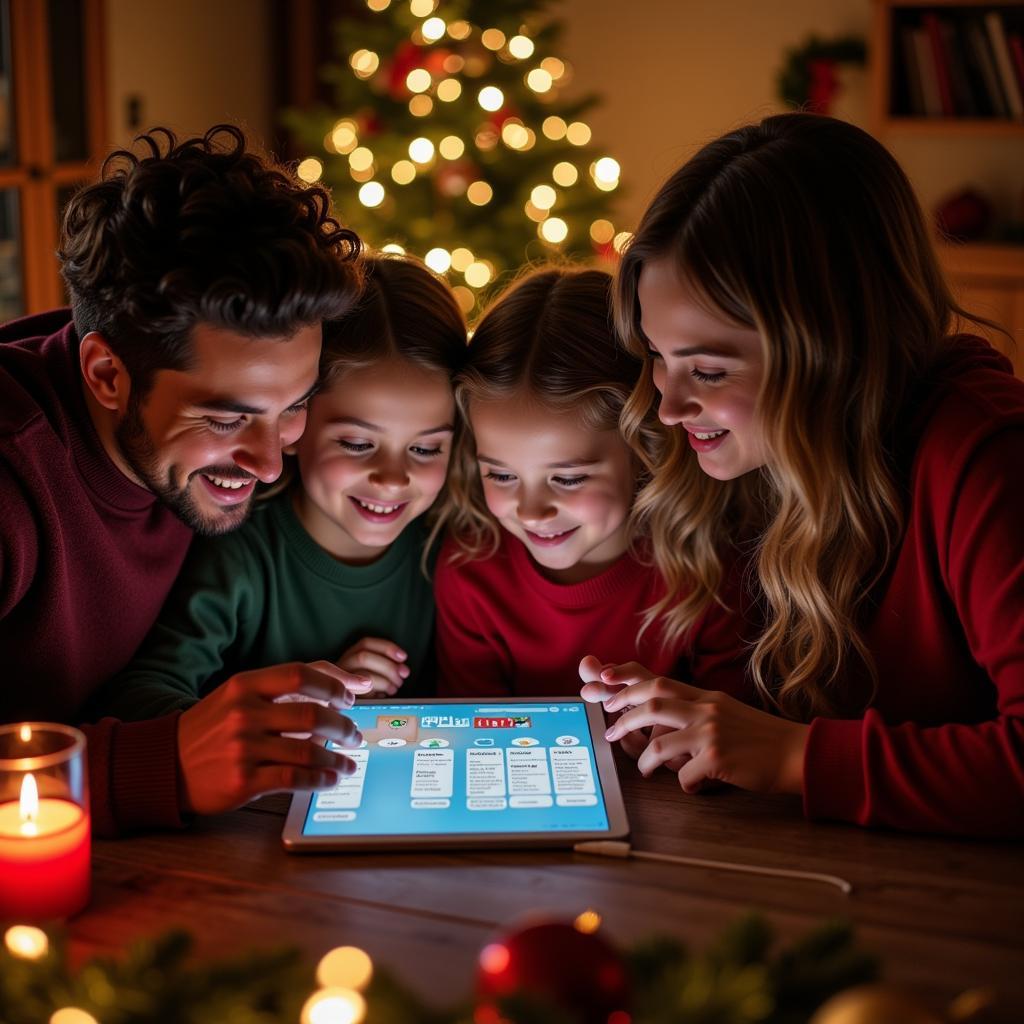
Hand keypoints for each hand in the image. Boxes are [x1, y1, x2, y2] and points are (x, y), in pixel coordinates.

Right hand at [177, 660, 372, 815]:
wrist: (164, 764)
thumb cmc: (212, 727)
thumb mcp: (238, 695)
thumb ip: (285, 686)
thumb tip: (349, 683)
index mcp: (244, 686)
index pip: (301, 674)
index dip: (333, 685)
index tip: (350, 697)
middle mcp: (243, 714)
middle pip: (313, 714)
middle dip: (343, 726)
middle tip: (354, 735)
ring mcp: (242, 748)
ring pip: (309, 751)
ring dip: (337, 758)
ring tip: (348, 762)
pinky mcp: (242, 781)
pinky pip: (294, 779)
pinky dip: (320, 780)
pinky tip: (330, 779)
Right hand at [337, 636, 409, 695]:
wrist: (344, 709)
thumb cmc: (366, 691)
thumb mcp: (374, 673)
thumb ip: (384, 666)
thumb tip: (402, 670)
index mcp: (350, 656)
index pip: (365, 644)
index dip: (386, 648)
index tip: (403, 657)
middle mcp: (341, 666)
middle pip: (363, 658)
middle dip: (388, 666)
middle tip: (402, 677)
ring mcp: (340, 683)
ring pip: (364, 676)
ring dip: (384, 682)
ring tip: (394, 689)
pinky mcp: (342, 700)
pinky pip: (361, 695)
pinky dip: (375, 694)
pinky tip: (382, 697)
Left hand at [581, 657, 807, 794]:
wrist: (797, 753)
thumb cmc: (760, 738)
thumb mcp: (727, 712)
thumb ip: (697, 710)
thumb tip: (661, 716)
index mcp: (706, 697)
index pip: (659, 682)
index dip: (628, 686)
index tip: (607, 692)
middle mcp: (706, 710)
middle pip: (652, 703)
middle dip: (625, 716)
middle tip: (612, 732)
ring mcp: (711, 734)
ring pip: (659, 743)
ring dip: (646, 761)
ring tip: (646, 770)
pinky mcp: (718, 760)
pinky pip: (685, 776)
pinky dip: (685, 785)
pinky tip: (694, 786)